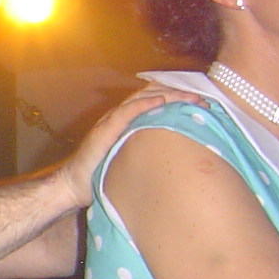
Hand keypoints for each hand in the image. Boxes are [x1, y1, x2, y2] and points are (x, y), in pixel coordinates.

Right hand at [54, 83, 206, 209]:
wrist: (73, 185)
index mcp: (128, 121)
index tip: (202, 103)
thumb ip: (149, 150)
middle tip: (206, 101)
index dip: (179, 97)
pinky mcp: (104, 130)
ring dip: (169, 95)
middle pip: (153, 94)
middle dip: (181, 94)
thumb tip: (179, 154)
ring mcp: (111, 120)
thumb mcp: (132, 159)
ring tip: (191, 98)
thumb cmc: (102, 175)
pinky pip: (127, 111)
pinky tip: (161, 101)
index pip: (156, 100)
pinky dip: (145, 104)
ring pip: (143, 98)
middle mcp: (120, 116)